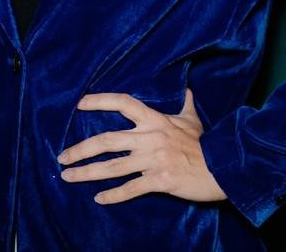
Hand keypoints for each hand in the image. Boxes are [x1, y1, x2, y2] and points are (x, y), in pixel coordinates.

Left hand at [57, 88, 227, 204]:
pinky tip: (98, 199)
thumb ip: (185, 103)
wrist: (223, 167)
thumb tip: (187, 87)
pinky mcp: (159, 180)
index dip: (100, 101)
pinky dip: (113, 195)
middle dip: (80, 149)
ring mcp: (153, 160)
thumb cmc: (206, 143)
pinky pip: (130, 189)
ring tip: (68, 177)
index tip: (80, 104)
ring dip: (87, 173)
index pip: (123, 103)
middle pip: (106, 140)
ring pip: (112, 167)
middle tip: (61, 157)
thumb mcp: (193, 119)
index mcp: (155, 119)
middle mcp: (150, 138)